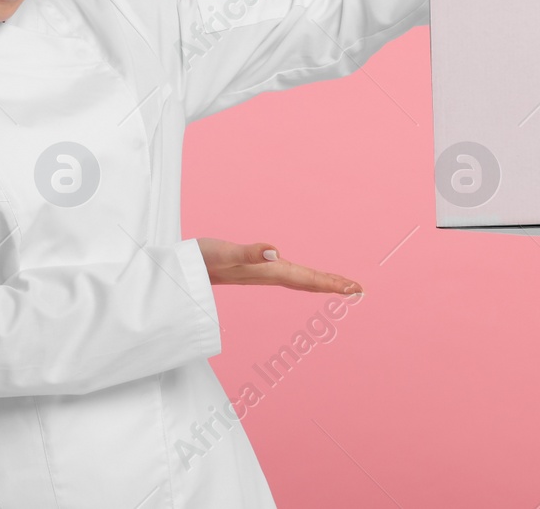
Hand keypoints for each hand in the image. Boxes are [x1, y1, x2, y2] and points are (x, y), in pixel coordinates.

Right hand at [197, 238, 362, 294]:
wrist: (180, 270)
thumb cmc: (201, 259)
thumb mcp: (225, 252)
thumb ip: (249, 252)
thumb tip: (275, 251)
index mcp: (268, 272)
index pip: (307, 279)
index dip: (332, 283)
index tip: (356, 289)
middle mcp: (267, 274)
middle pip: (307, 282)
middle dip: (333, 285)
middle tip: (359, 289)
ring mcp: (260, 274)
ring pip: (298, 280)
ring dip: (319, 282)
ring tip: (338, 285)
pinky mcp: (251, 269)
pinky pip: (285, 275)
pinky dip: (300, 276)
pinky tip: (300, 274)